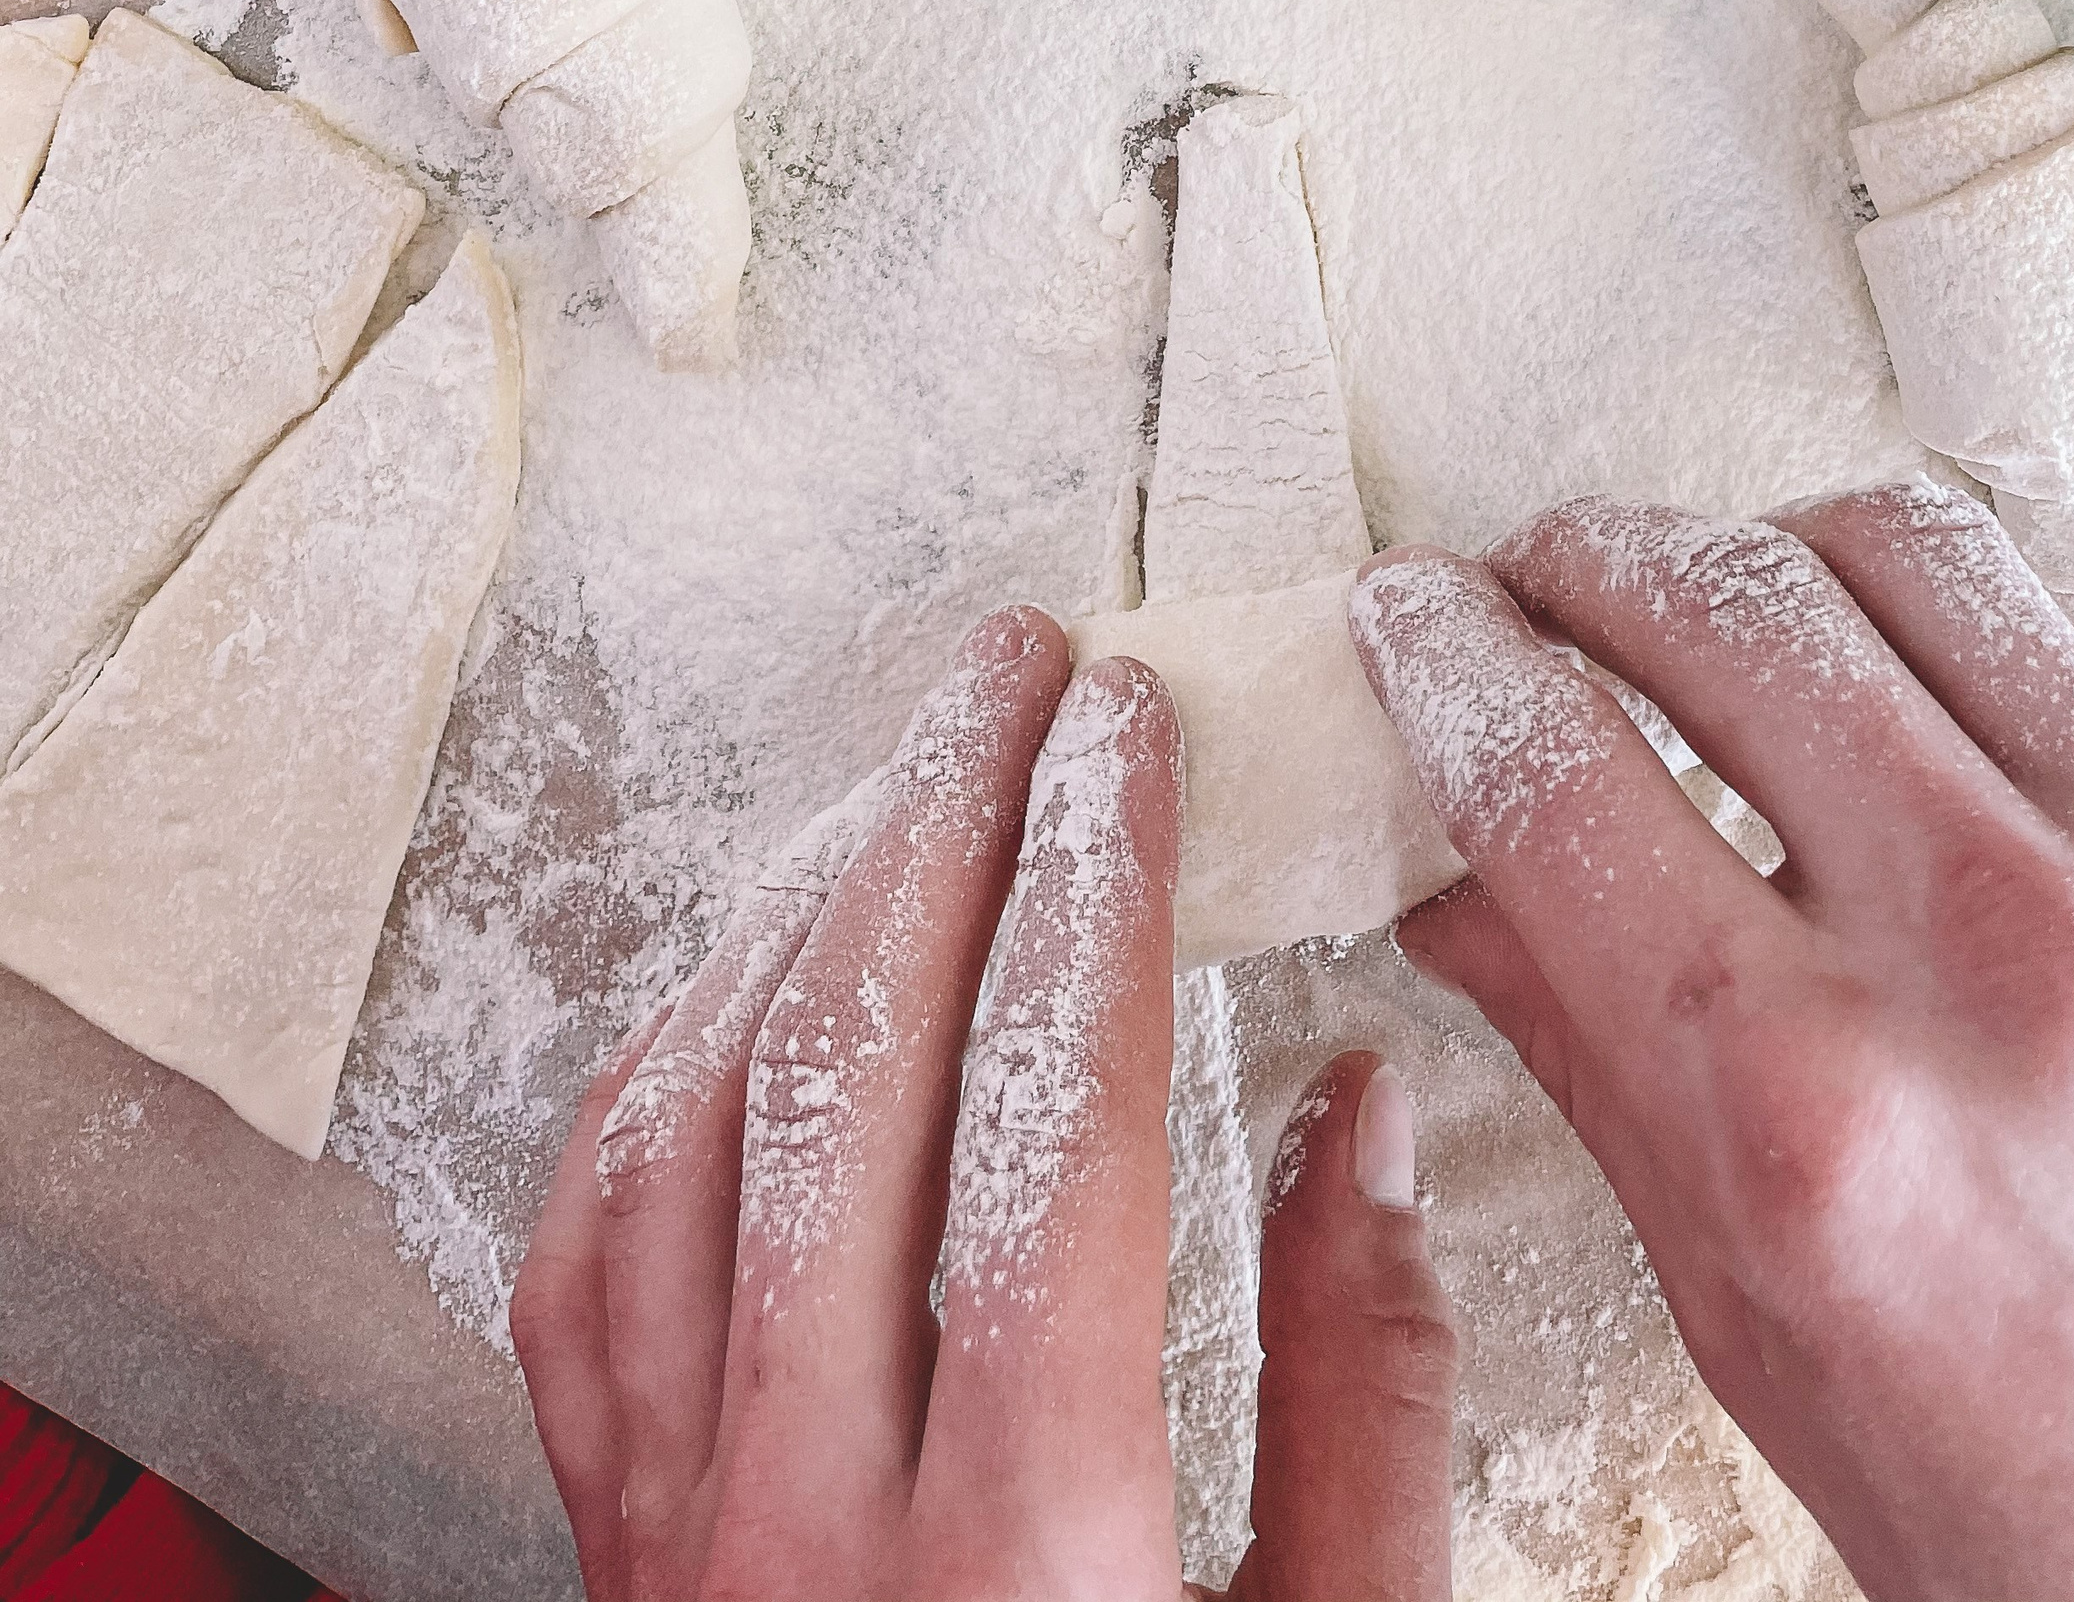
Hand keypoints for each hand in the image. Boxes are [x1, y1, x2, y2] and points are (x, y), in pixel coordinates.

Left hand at [510, 610, 1455, 1601]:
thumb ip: (1368, 1394)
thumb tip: (1361, 1116)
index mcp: (1022, 1564)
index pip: (1047, 1121)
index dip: (1094, 886)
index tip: (1134, 734)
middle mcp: (808, 1531)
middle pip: (847, 1077)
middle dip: (944, 825)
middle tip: (1017, 677)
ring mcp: (675, 1534)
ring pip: (692, 1127)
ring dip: (804, 908)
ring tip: (907, 772)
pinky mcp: (610, 1541)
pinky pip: (588, 1244)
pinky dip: (664, 1063)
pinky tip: (745, 975)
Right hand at [1352, 479, 2073, 1601]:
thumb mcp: (1764, 1343)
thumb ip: (1598, 1073)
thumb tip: (1459, 892)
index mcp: (1822, 1119)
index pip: (1558, 771)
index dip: (1444, 661)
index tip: (1413, 621)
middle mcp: (2010, 964)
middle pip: (1725, 602)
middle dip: (1583, 565)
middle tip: (1537, 587)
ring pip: (1917, 560)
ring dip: (1772, 562)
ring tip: (1722, 614)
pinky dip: (1971, 686)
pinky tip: (1938, 760)